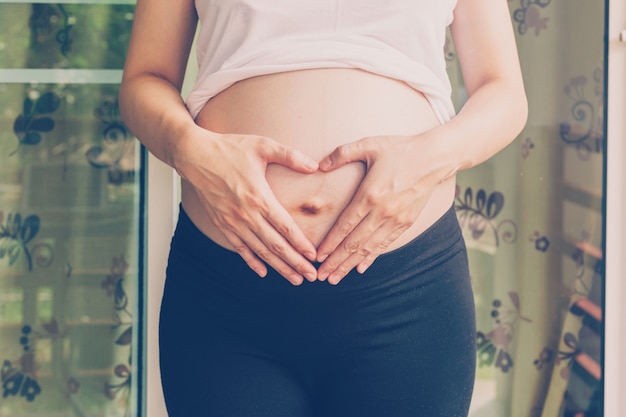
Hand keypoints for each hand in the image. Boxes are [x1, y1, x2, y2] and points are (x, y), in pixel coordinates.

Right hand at [175, 130, 318, 284]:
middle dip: (295, 263)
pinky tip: (263, 272)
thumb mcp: (263, 146)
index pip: (285, 227)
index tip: (313, 256)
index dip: (300, 244)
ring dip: (278, 267)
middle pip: (275, 245)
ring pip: (259, 251)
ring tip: (294, 279)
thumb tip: (315, 165)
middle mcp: (246, 214)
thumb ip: (290, 156)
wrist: (194, 155)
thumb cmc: (229, 148)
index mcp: (259, 197)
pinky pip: (239, 247)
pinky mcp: (221, 223)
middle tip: (312, 276)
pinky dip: (251, 261)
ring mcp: (232, 221)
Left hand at [316, 134, 445, 284]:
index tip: (317, 257)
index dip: (330, 244)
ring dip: (350, 265)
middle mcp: (382, 212)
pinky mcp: (406, 222)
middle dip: (336, 262)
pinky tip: (360, 268)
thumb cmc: (400, 149)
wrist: (435, 157)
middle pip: (354, 243)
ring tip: (335, 279)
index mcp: (370, 195)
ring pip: (369, 248)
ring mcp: (396, 219)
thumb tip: (318, 165)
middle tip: (321, 277)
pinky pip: (385, 244)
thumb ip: (342, 153)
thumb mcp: (369, 144)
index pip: (345, 226)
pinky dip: (372, 257)